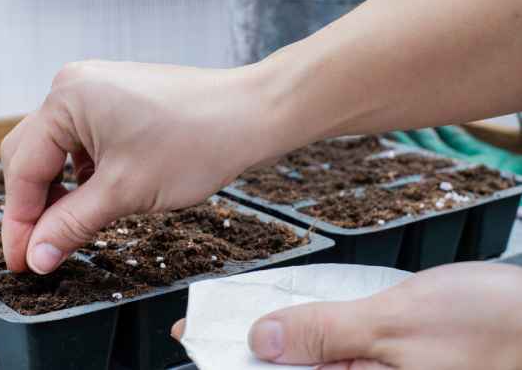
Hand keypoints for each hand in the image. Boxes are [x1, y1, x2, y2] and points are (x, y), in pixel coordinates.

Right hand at [0, 60, 276, 273]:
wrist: (251, 116)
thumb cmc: (196, 143)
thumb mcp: (125, 192)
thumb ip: (71, 224)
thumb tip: (37, 256)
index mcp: (66, 99)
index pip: (24, 169)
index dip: (19, 222)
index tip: (21, 262)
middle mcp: (75, 86)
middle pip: (31, 155)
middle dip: (34, 205)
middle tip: (40, 251)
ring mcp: (98, 90)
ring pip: (58, 150)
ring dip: (59, 190)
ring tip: (69, 227)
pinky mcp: (118, 101)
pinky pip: (84, 141)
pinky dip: (83, 173)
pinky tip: (94, 198)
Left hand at [172, 262, 521, 368]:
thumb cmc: (485, 326)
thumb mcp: (395, 325)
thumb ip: (326, 333)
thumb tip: (263, 339)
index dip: (228, 360)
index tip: (193, 335)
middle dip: (246, 350)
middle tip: (209, 322)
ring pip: (308, 361)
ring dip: (275, 338)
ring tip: (239, 316)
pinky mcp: (386, 360)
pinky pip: (335, 349)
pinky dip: (309, 330)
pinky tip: (290, 317)